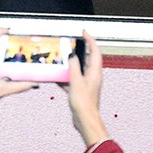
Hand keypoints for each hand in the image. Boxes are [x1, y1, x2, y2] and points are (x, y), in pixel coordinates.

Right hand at [62, 30, 109, 146]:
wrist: (85, 120)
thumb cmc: (84, 104)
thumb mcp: (76, 82)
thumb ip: (74, 67)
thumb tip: (72, 56)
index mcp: (95, 72)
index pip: (95, 50)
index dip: (90, 39)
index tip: (84, 32)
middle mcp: (93, 76)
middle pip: (89, 58)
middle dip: (81, 49)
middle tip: (73, 42)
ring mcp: (87, 84)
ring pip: (80, 68)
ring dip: (72, 63)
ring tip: (63, 58)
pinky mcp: (81, 91)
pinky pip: (73, 80)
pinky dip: (66, 77)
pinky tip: (57, 77)